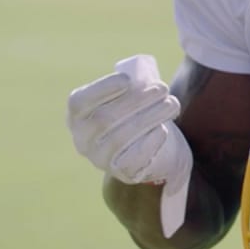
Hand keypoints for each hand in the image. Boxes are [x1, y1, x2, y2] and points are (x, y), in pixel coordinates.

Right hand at [67, 54, 191, 236]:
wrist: (146, 148)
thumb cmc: (134, 112)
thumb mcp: (127, 96)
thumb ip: (131, 85)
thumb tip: (144, 75)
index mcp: (78, 116)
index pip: (79, 103)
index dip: (101, 90)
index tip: (127, 79)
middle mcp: (83, 140)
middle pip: (105, 119)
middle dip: (136, 101)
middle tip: (162, 87)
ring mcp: (101, 159)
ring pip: (121, 139)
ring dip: (149, 118)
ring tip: (172, 103)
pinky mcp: (122, 173)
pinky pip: (133, 160)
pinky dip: (149, 143)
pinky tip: (163, 129)